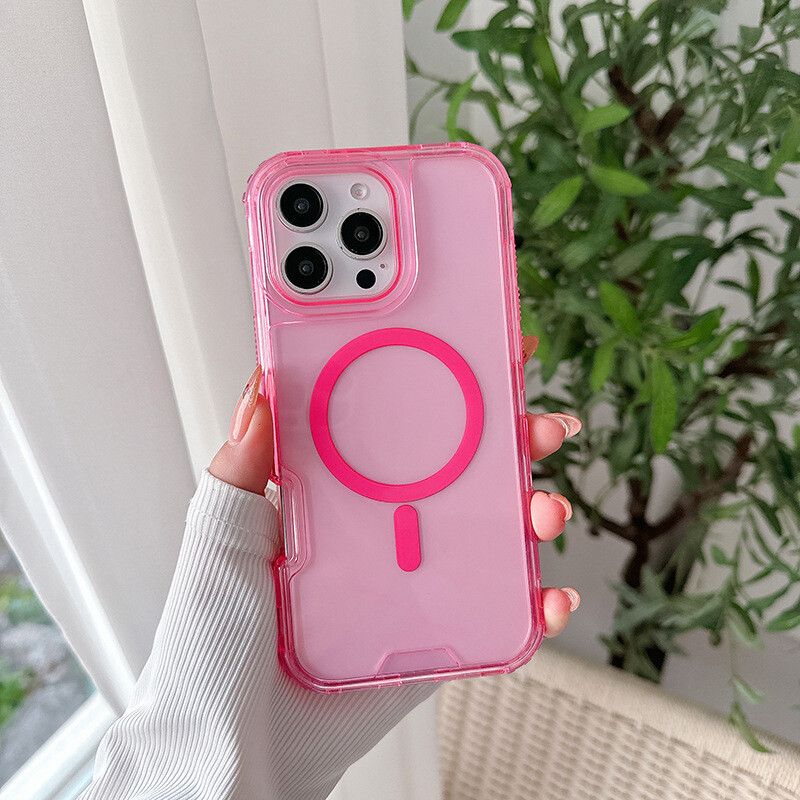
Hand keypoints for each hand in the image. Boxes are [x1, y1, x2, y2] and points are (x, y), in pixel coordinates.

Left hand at [210, 335, 580, 637]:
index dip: (443, 385)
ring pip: (493, 532)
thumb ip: (242, 465)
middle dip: (514, 441)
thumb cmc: (215, 643)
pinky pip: (499, 610)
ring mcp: (415, 578)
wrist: (233, 748)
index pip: (399, 424)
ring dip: (536, 512)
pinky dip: (537, 601)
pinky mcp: (435, 630)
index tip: (483, 347)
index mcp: (337, 495)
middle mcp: (383, 529)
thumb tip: (259, 385)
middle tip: (540, 426)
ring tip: (546, 509)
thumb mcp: (219, 538)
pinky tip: (550, 596)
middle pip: (463, 470)